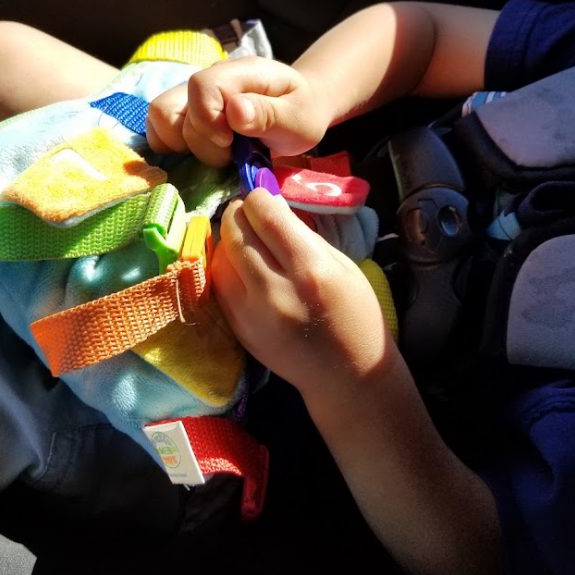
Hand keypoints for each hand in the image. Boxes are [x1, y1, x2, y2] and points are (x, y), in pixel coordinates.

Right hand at [146, 56, 331, 167]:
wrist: (300, 108)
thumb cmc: (302, 113)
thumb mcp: (298, 119)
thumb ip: (268, 115)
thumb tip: (234, 110)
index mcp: (240, 72)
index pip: (201, 86)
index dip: (208, 121)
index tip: (231, 144)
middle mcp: (210, 77)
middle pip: (173, 107)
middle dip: (201, 144)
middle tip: (233, 155)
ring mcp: (195, 94)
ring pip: (160, 116)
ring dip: (183, 146)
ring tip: (218, 154)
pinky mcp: (187, 111)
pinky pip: (160, 127)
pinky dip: (173, 147)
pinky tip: (200, 155)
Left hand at [211, 188, 391, 400]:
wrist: (346, 376)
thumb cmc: (355, 314)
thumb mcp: (342, 264)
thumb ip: (303, 234)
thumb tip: (271, 206)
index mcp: (309, 269)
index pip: (265, 214)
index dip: (260, 198)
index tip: (265, 199)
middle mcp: (274, 289)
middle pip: (235, 231)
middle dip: (240, 213)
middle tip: (250, 213)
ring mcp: (250, 312)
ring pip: (220, 256)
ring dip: (229, 239)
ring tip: (245, 238)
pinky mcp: (237, 328)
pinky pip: (219, 282)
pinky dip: (226, 266)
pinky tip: (242, 265)